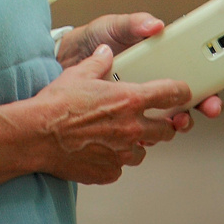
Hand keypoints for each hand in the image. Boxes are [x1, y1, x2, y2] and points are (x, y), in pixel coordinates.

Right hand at [24, 43, 191, 184]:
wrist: (38, 135)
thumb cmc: (57, 104)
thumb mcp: (79, 73)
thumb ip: (99, 62)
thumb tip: (106, 53)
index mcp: (129, 100)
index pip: (169, 95)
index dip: (181, 93)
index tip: (185, 93)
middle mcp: (131, 128)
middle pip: (166, 130)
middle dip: (165, 124)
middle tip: (157, 120)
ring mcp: (122, 153)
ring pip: (144, 150)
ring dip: (139, 143)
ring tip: (122, 135)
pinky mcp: (109, 171)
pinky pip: (121, 166)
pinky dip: (116, 158)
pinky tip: (102, 149)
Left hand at [55, 13, 223, 126]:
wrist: (66, 63)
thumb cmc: (94, 40)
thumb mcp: (114, 26)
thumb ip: (135, 22)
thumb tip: (156, 24)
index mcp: (164, 54)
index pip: (203, 65)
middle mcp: (162, 78)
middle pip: (199, 93)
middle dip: (212, 101)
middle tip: (214, 105)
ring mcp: (150, 99)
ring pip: (179, 114)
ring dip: (187, 119)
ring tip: (181, 119)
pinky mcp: (133, 116)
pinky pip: (153, 128)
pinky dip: (159, 131)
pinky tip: (156, 129)